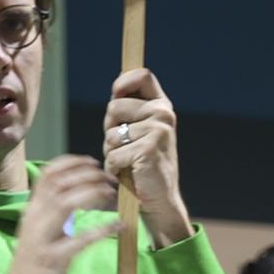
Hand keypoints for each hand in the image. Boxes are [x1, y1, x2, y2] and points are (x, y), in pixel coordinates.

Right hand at [0, 156, 120, 273]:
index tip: (92, 162)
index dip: (71, 164)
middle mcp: (34, 219)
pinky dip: (102, 230)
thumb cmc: (31, 268)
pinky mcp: (54, 259)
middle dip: (87, 175)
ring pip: (66, 203)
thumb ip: (52, 216)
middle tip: (109, 178)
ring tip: (112, 193)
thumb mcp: (37, 234)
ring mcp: (42, 238)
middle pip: (59, 184)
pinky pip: (80, 239)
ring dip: (92, 193)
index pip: (47, 176)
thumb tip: (76, 197)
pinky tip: (119, 226)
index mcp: (31, 212)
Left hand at [102, 68, 192, 247]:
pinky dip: (114, 167)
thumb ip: (128, 110)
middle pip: (113, 107)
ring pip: (110, 134)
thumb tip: (116, 89)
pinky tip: (130, 173)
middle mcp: (163, 114)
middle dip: (110, 129)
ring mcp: (157, 131)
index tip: (117, 95)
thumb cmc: (141, 162)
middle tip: (127, 146)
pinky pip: (112, 154)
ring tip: (130, 161)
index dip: (123, 83)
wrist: (159, 199)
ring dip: (111, 151)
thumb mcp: (137, 130)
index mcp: (162, 106)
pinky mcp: (148, 150)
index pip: (142, 75)